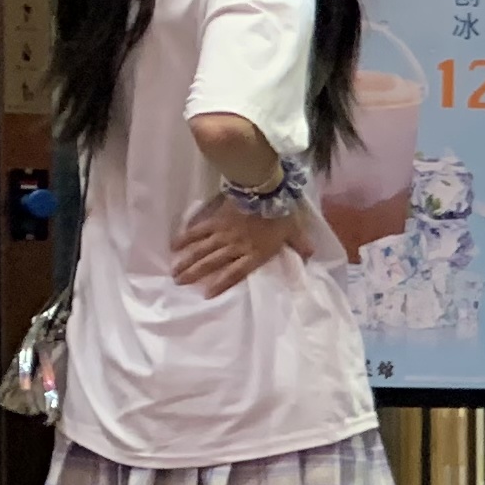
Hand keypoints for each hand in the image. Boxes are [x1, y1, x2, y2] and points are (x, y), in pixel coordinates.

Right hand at [170, 195, 298, 292]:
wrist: (264, 190)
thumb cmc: (281, 212)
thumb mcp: (295, 231)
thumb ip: (301, 245)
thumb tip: (311, 256)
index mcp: (255, 253)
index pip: (235, 273)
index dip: (221, 284)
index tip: (206, 294)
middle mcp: (235, 247)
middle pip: (212, 264)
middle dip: (194, 274)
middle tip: (178, 284)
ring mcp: (223, 234)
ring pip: (201, 250)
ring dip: (186, 261)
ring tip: (173, 272)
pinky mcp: (215, 220)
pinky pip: (197, 230)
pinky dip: (185, 238)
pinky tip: (173, 245)